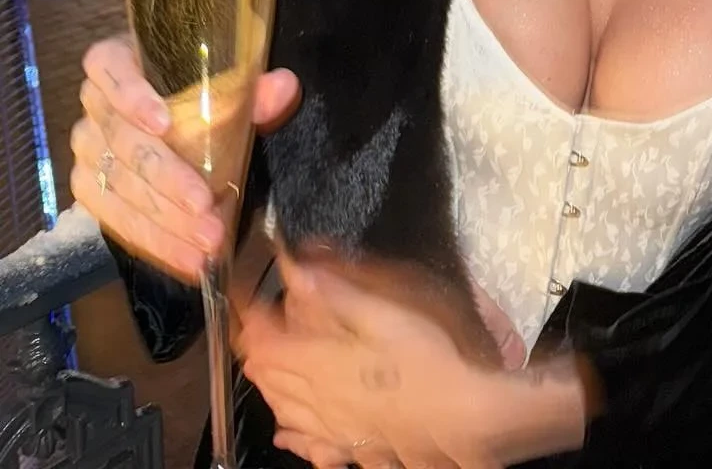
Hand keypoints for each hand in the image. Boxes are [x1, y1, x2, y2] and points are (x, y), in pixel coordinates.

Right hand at [69, 36, 299, 280]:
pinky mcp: (90, 190)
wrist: (175, 114)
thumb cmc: (201, 86)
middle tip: (206, 208)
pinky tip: (187, 258)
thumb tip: (283, 87)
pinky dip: (155, 241)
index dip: (132, 96)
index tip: (165, 124)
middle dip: (167, 180)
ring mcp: (88, 151)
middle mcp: (94, 106)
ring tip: (206, 242)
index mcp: (118, 61)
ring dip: (164, 221)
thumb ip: (253, 87)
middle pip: (123, 142)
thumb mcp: (229, 82)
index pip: (109, 67)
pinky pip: (114, 220)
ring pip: (118, 188)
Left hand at [239, 253, 584, 467]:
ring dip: (268, 384)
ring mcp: (332, 427)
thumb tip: (296, 270)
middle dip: (255, 348)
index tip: (246, 297)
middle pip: (268, 375)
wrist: (461, 417)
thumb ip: (338, 292)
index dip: (250, 317)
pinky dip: (292, 432)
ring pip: (282, 408)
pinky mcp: (351, 446)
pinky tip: (287, 432)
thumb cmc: (427, 359)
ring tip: (260, 367)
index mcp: (320, 362)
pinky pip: (309, 443)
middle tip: (252, 326)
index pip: (265, 340)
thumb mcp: (386, 312)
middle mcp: (315, 398)